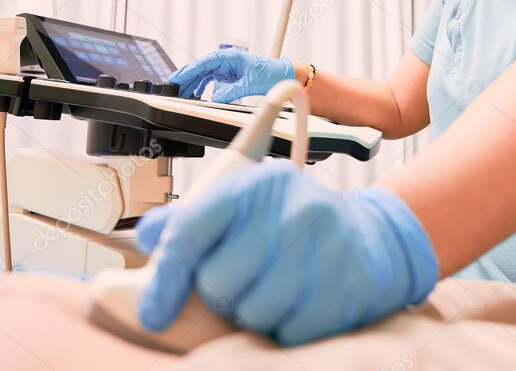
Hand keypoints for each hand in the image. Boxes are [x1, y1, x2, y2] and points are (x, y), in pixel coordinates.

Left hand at [135, 160, 437, 345]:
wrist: (369, 239)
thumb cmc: (289, 227)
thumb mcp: (243, 208)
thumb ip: (190, 221)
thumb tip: (146, 237)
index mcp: (259, 183)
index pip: (191, 230)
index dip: (166, 277)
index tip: (153, 312)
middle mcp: (294, 208)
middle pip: (217, 280)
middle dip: (221, 293)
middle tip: (243, 282)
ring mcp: (325, 246)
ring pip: (251, 311)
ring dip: (253, 313)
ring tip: (272, 291)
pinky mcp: (346, 286)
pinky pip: (288, 333)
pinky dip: (285, 329)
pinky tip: (298, 304)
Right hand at [168, 49, 294, 102]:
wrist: (281, 75)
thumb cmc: (269, 73)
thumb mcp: (249, 84)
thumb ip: (231, 92)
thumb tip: (215, 99)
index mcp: (229, 56)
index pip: (204, 62)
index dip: (189, 70)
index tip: (177, 78)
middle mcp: (225, 60)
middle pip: (200, 68)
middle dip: (186, 77)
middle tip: (172, 87)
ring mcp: (225, 67)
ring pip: (203, 74)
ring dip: (192, 84)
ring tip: (181, 94)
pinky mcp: (227, 74)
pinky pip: (210, 79)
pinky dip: (202, 86)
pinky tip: (195, 94)